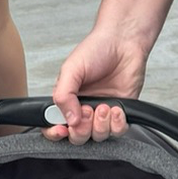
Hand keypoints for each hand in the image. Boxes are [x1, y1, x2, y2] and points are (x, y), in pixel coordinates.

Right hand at [43, 30, 145, 144]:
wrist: (124, 42)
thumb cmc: (96, 49)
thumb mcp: (72, 69)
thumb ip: (64, 95)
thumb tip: (68, 120)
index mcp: (67, 99)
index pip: (53, 125)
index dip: (55, 133)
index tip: (62, 130)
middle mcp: (83, 109)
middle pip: (77, 137)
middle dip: (81, 130)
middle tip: (86, 112)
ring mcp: (102, 112)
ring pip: (98, 137)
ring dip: (100, 125)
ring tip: (103, 105)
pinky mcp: (120, 113)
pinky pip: (117, 132)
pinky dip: (117, 124)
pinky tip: (116, 109)